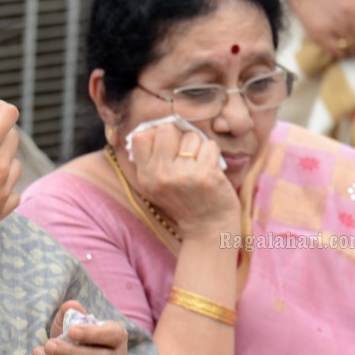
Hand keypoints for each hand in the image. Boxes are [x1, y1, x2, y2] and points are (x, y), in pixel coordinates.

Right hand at [128, 123, 240, 239]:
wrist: (208, 227)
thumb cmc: (184, 200)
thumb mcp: (156, 184)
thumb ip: (151, 159)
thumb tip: (155, 127)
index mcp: (145, 176)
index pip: (141, 136)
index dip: (156, 134)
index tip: (167, 145)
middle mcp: (160, 175)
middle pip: (166, 129)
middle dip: (179, 136)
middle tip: (185, 153)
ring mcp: (183, 175)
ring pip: (191, 136)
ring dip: (198, 146)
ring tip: (198, 164)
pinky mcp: (206, 175)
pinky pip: (210, 145)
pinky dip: (213, 154)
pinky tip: (210, 169)